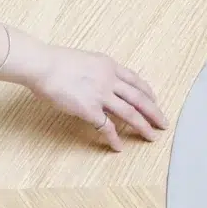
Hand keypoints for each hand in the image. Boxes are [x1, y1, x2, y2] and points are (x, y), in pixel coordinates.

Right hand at [27, 45, 167, 151]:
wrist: (43, 65)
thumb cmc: (55, 62)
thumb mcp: (84, 60)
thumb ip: (95, 71)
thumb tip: (96, 81)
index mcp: (108, 65)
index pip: (135, 80)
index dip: (148, 93)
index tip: (154, 101)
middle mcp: (109, 79)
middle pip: (140, 98)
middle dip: (154, 112)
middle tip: (164, 123)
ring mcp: (101, 95)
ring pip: (130, 113)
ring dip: (143, 127)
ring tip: (152, 137)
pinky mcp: (90, 109)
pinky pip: (107, 127)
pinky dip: (114, 139)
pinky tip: (118, 147)